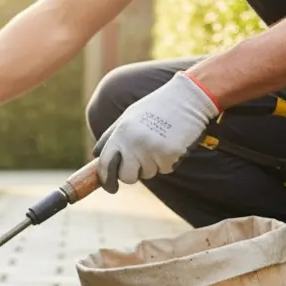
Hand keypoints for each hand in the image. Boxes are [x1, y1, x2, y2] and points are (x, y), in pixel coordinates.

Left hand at [94, 71, 219, 192]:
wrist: (188, 97)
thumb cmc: (156, 107)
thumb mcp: (128, 117)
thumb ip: (111, 137)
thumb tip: (97, 156)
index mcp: (121, 133)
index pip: (105, 164)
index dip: (106, 179)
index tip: (110, 187)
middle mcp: (134, 142)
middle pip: (126, 177)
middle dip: (132, 174)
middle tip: (140, 162)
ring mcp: (152, 149)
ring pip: (147, 174)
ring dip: (152, 165)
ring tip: (159, 142)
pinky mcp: (170, 154)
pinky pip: (165, 169)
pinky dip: (168, 162)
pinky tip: (172, 143)